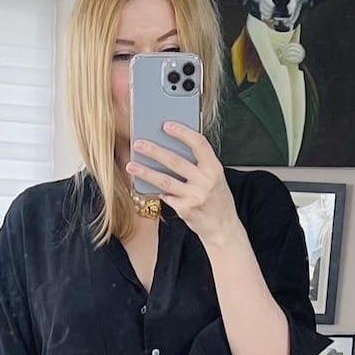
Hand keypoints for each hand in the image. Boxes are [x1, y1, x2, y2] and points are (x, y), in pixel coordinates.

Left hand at [126, 123, 240, 248]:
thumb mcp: (216, 178)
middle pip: (175, 161)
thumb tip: (174, 148)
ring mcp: (194, 197)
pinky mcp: (185, 210)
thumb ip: (200, 165)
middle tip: (138, 144)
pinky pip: (166, 197)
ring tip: (131, 165)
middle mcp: (206, 181)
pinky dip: (157, 191)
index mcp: (215, 169)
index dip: (182, 132)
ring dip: (145, 172)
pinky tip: (148, 187)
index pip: (199, 144)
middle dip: (154, 151)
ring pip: (165, 180)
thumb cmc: (218, 200)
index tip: (166, 125)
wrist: (223, 229)